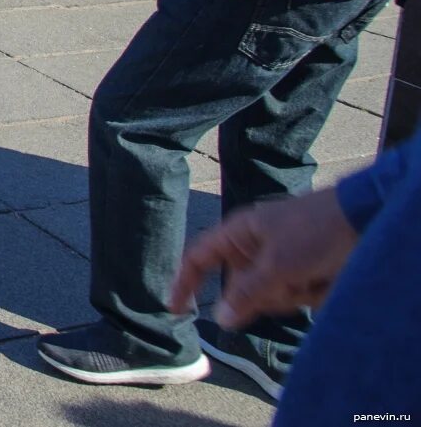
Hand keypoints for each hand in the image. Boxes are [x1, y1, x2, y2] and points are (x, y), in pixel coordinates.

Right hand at [168, 188, 358, 328]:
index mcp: (237, 234)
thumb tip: (219, 319)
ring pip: (269, 297)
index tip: (176, 310)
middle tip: (289, 285)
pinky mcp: (301, 273)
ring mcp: (278, 262)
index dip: (184, 283)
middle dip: (264, 294)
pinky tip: (325, 279)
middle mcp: (254, 249)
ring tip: (313, 277)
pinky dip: (309, 294)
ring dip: (291, 294)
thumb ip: (247, 293)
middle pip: (240, 288)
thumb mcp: (277, 264)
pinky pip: (293, 297)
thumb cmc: (313, 232)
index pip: (198, 259)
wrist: (363, 220)